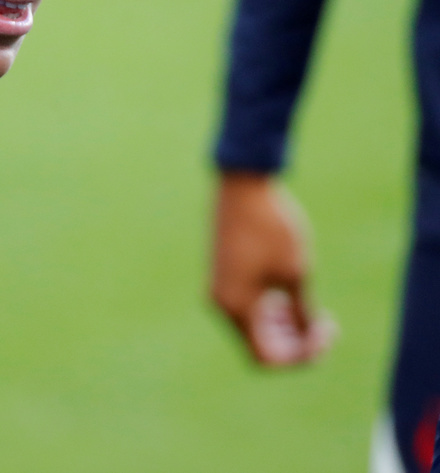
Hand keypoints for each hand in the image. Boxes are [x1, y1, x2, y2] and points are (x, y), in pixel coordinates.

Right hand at [209, 171, 335, 364]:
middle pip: (259, 346)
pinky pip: (245, 309)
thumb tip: (308, 336)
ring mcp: (218, 289)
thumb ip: (302, 311)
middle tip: (326, 325)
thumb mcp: (296, 272)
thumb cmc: (271, 228)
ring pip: (252, 329)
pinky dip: (269, 313)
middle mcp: (221, 304)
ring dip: (283, 329)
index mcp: (237, 307)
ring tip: (310, 310)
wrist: (243, 187)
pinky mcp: (221, 276)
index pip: (267, 358)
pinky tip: (289, 296)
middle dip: (294, 343)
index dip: (301, 356)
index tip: (325, 331)